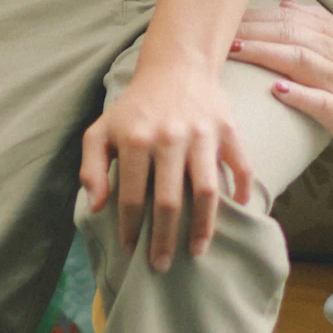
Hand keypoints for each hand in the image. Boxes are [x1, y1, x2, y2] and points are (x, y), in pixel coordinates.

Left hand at [81, 56, 255, 271]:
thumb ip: (91, 167)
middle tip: (161, 265)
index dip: (129, 229)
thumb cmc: (135, 107)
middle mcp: (170, 137)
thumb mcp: (101, 130)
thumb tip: (96, 207)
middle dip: (164, 240)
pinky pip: (241, 167)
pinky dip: (242, 193)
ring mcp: (203, 134)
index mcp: (136, 139)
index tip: (130, 252)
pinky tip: (236, 214)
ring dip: (202, 228)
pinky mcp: (229, 129)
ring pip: (207, 192)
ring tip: (196, 251)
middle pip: (168, 202)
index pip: (131, 197)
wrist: (177, 66)